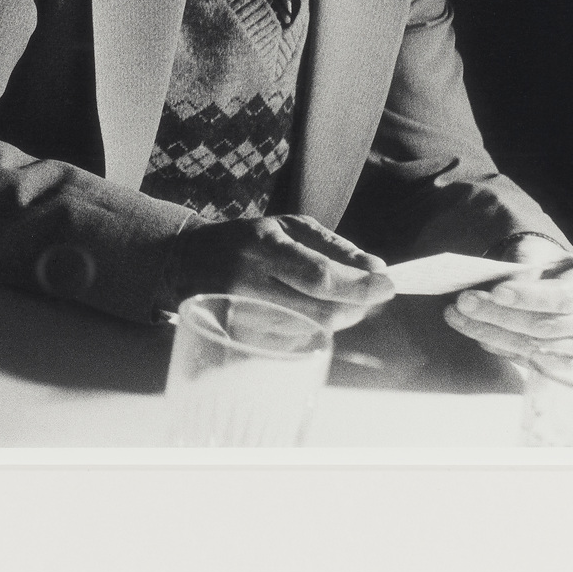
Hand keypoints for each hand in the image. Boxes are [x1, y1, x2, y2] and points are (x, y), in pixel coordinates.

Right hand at [171, 214, 392, 332]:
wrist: (185, 263)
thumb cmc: (246, 241)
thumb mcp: (287, 227)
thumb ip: (334, 247)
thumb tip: (376, 271)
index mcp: (261, 248)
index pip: (318, 275)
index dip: (358, 285)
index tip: (388, 285)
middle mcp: (247, 284)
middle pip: (319, 312)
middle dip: (355, 305)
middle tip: (369, 293)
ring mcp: (240, 319)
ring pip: (310, 332)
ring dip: (338, 318)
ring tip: (334, 297)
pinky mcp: (239, 342)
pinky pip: (294, 344)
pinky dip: (314, 331)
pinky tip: (307, 312)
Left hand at [441, 251, 572, 360]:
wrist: (562, 285)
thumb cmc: (549, 266)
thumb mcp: (539, 252)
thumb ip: (525, 265)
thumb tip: (503, 290)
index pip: (564, 297)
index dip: (529, 297)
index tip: (496, 291)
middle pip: (546, 327)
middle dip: (499, 316)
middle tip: (464, 302)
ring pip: (535, 349)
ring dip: (491, 334)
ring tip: (457, 316)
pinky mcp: (564, 366)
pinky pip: (528, 362)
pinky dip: (498, 347)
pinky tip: (475, 332)